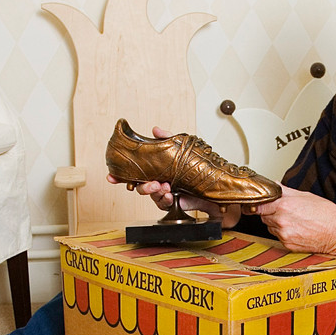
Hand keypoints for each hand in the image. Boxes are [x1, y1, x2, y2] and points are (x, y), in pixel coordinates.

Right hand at [106, 126, 236, 225]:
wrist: (224, 191)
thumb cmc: (205, 171)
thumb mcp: (187, 149)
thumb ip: (170, 140)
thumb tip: (155, 130)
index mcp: (161, 170)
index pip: (139, 172)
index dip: (123, 176)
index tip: (111, 177)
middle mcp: (163, 182)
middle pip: (142, 186)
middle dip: (142, 185)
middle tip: (152, 182)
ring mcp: (169, 194)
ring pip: (152, 196)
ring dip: (154, 192)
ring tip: (162, 187)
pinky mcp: (177, 205)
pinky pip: (164, 204)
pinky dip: (164, 199)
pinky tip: (168, 195)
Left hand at [254, 187, 335, 255]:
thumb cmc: (327, 215)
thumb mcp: (306, 196)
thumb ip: (286, 191)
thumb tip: (274, 185)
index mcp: (284, 205)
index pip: (260, 205)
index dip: (262, 203)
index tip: (264, 203)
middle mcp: (281, 220)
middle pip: (264, 216)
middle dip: (271, 213)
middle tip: (286, 211)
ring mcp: (283, 234)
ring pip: (270, 227)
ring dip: (276, 223)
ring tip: (294, 220)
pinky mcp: (287, 244)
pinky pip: (278, 237)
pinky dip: (283, 233)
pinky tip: (297, 229)